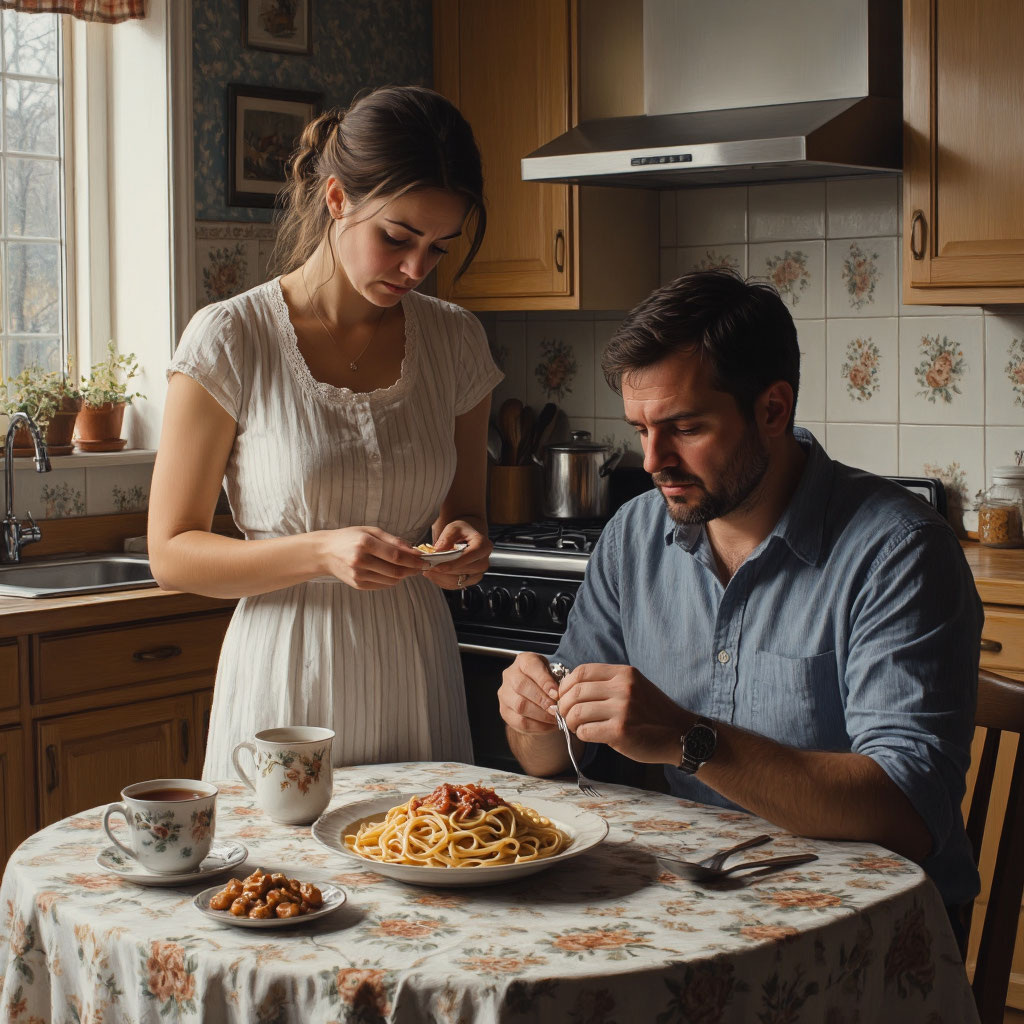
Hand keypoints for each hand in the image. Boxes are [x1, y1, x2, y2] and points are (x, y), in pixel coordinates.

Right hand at [318, 526, 426, 590]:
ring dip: (404, 576)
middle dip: (413, 570)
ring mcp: (358, 575)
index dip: (413, 560)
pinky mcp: (358, 585)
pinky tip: (393, 572)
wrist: (325, 552)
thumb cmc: (350, 537)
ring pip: (391, 580)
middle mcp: (360, 560)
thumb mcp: (370, 531)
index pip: (396, 556)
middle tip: (421, 567)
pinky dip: (392, 580)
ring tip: (408, 568)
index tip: (425, 560)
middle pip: (395, 571)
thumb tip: (414, 550)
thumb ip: (393, 540)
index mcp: (364, 543)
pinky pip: (383, 585)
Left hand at [422, 519, 492, 589]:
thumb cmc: (462, 532)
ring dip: (442, 578)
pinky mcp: (470, 580)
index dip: (453, 563)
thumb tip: (439, 550)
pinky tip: (434, 575)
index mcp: (483, 546)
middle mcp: (483, 561)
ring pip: (460, 581)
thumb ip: (447, 537)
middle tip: (428, 567)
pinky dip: (443, 582)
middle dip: (445, 571)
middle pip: (465, 570)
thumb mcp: (454, 528)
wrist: (466, 538)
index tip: (438, 566)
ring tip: (428, 571)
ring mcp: (478, 573)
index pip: (470, 556)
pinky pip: (456, 585)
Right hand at [498, 652, 560, 734]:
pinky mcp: (504, 711)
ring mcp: (504, 694)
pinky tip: (548, 725)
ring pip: (519, 705)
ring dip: (540, 715)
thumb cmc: (546, 682)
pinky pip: (519, 721)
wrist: (536, 694)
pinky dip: (537, 725)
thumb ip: (555, 681)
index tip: (556, 693)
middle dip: (542, 700)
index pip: (530, 666)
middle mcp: (510, 675)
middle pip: (521, 686)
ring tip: (554, 718)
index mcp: (523, 661)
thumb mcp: (553, 673)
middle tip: (557, 709)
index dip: (544, 680)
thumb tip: (559, 696)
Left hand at [554, 663, 689, 764]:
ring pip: (577, 712)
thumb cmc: (654, 713)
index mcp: (624, 673)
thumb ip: (608, 684)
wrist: (681, 734)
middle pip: (576, 692)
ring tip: (577, 727)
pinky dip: (581, 734)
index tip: (564, 696)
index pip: (582, 671)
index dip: (566, 685)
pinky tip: (589, 735)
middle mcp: (623, 688)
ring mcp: (622, 709)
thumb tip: (572, 689)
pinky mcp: (620, 731)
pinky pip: (586, 731)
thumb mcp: (634, 686)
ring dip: (571, 722)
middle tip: (565, 715)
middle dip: (564, 706)